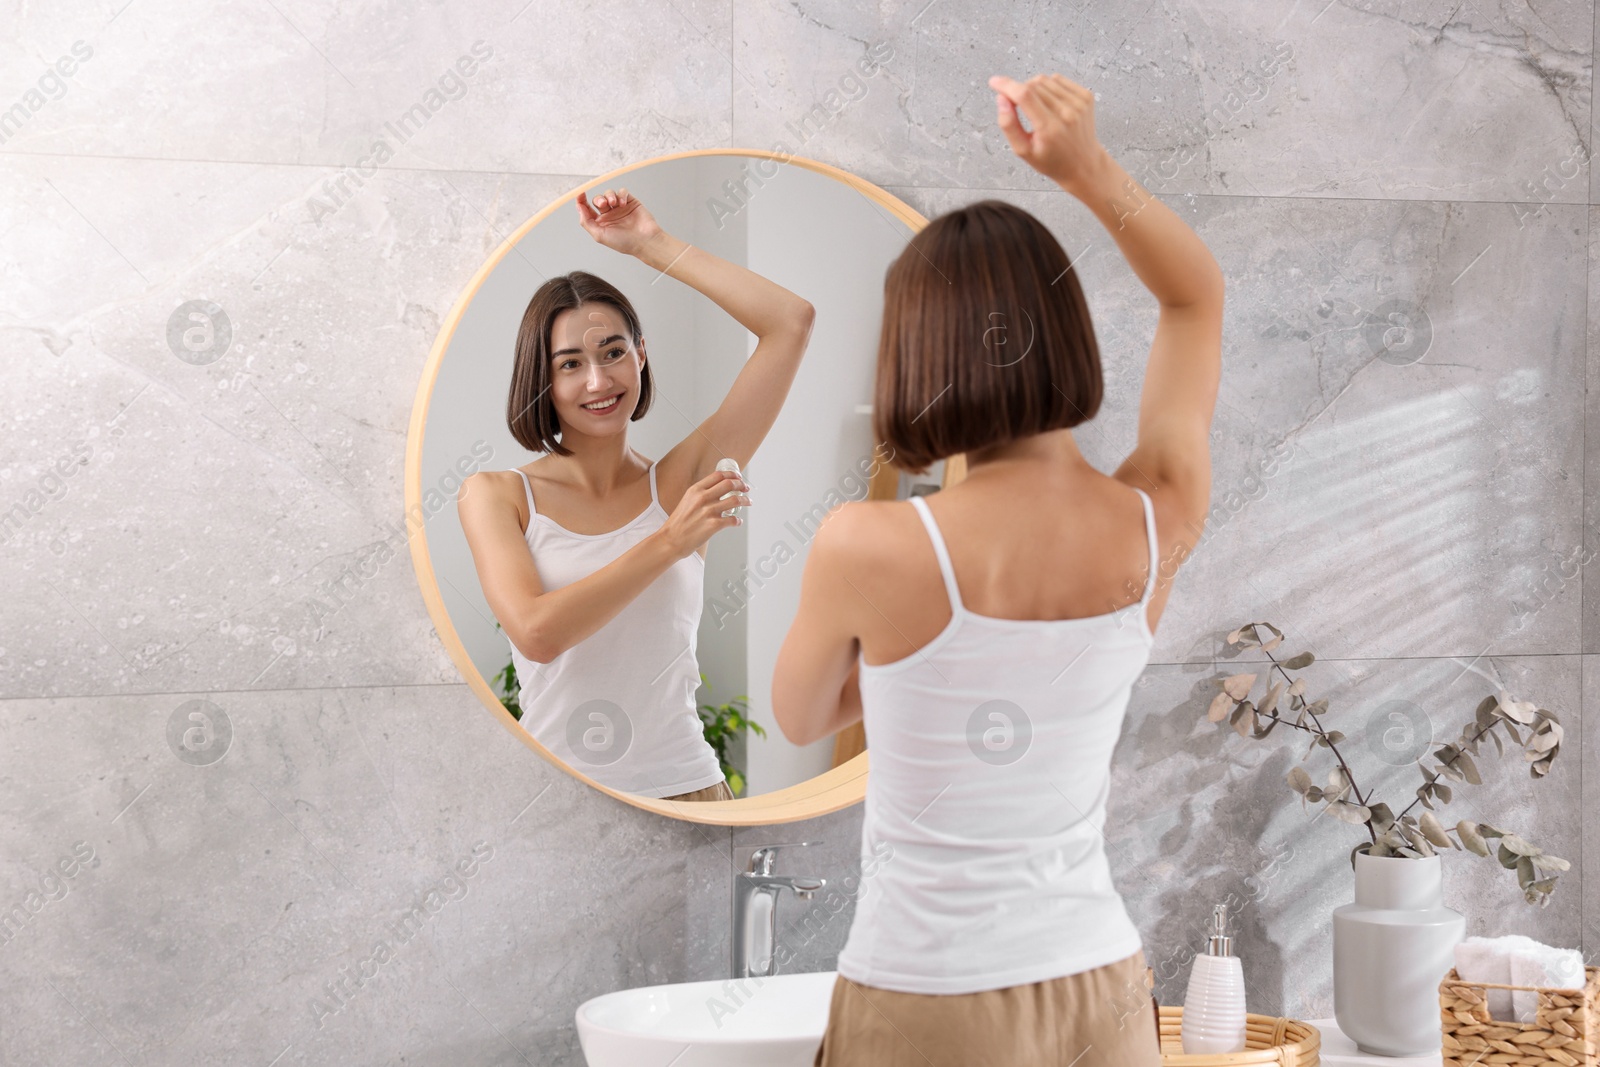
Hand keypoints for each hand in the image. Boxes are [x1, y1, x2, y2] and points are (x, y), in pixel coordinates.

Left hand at [576, 187, 663, 256]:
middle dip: (599, 199)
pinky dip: (621, 195)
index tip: (579, 193)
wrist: (644, 240)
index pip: (587, 208)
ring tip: (614, 203)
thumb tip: (579, 208)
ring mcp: (619, 208)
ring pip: (609, 194)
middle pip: (598, 199)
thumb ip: (586, 222)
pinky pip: (622, 192)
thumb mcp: (599, 235)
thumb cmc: (624, 242)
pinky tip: (623, 203)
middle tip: (604, 204)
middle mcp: (609, 215)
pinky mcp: (630, 202)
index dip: (581, 200)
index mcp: (600, 223)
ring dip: (609, 196)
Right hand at [653, 469, 749, 560]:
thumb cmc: (678, 523)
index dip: (732, 475)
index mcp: (695, 490)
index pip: (718, 476)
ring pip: (735, 500)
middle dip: (741, 485)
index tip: (738, 477)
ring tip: (748, 502)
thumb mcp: (687, 501)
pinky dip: (738, 521)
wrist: (671, 539)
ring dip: (745, 500)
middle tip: (745, 488)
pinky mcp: (714, 525)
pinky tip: (737, 522)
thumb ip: (701, 494)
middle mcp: (703, 498)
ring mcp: (709, 511)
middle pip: (729, 484)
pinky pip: (733, 520)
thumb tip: (718, 490)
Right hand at [988, 73, 1108, 193]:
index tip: (995, 82)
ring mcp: (1079, 103)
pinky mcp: (1086, 96)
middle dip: (1020, 91)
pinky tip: (1050, 103)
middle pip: (1033, 85)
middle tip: (1020, 108)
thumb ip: (1009, 125)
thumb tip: (1002, 99)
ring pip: (1045, 80)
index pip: (1024, 95)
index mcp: (1049, 128)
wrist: (1083, 163)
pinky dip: (1049, 86)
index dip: (1006, 85)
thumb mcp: (1023, 151)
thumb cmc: (1052, 160)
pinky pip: (1059, 80)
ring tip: (1037, 108)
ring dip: (1034, 88)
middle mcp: (1067, 113)